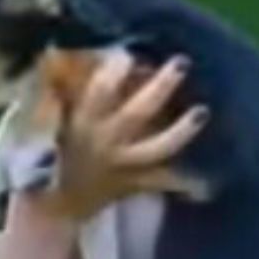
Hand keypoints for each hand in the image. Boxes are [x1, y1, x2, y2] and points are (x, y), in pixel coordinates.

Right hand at [39, 50, 209, 219]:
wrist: (54, 207)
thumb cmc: (51, 155)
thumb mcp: (49, 121)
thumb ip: (56, 90)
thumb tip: (57, 51)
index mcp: (82, 122)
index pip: (101, 90)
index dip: (117, 69)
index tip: (130, 51)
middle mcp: (105, 142)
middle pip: (137, 113)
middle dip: (160, 88)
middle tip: (182, 63)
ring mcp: (122, 165)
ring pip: (156, 148)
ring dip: (181, 131)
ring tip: (202, 112)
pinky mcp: (133, 184)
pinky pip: (162, 183)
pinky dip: (185, 183)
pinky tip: (209, 183)